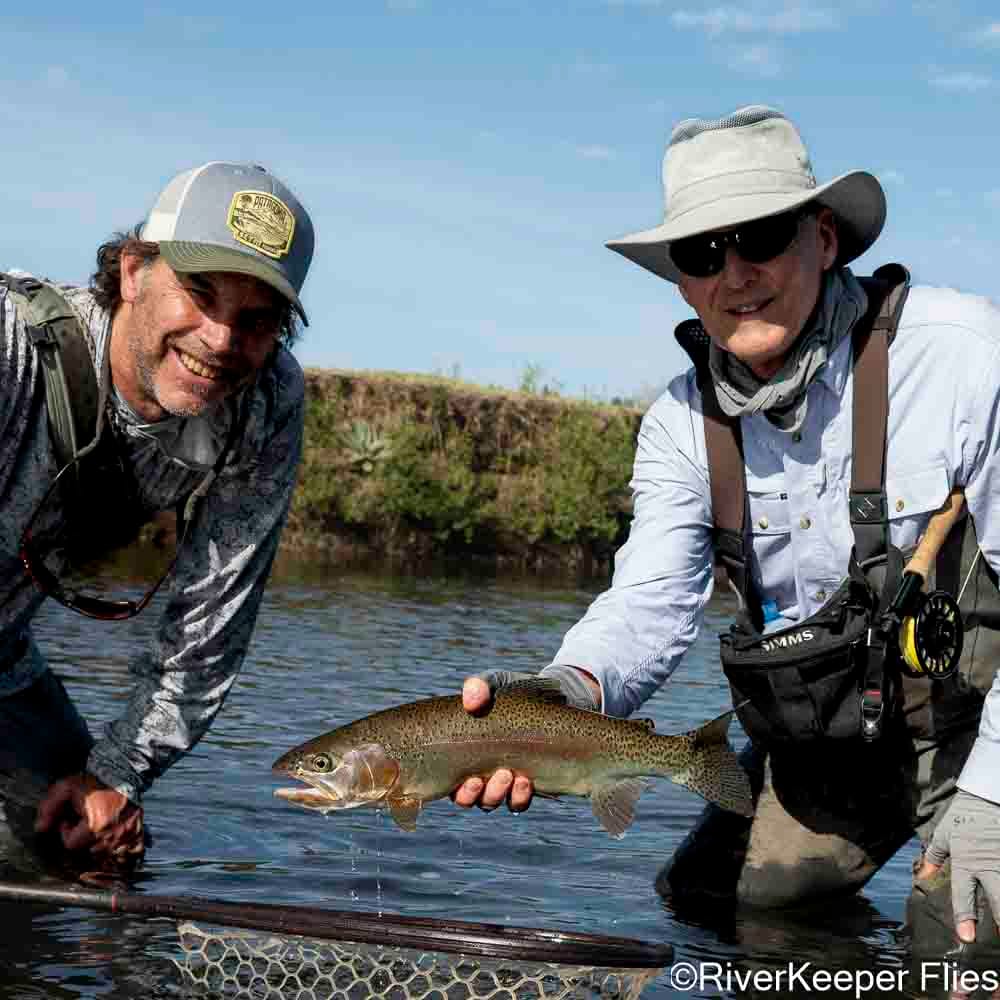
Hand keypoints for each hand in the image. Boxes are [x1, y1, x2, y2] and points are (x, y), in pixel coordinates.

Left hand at [34, 772, 145, 863]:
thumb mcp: (67, 788)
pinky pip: (129, 852)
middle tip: (84, 821)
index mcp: (95, 826)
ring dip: (99, 844)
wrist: (124, 772)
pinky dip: (121, 850)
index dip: (66, 831)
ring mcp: (127, 835)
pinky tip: (115, 838)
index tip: (70, 818)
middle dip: (82, 838)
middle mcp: (113, 834)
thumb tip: (41, 828)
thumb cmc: (96, 781)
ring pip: (106, 853)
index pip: (71, 844)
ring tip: (97, 826)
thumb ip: (49, 808)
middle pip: (87, 851)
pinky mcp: (138, 833)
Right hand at [452, 666, 601, 813]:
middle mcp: (479, 770)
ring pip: (491, 801)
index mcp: (464, 750)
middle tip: (485, 778)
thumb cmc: (514, 690)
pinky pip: (517, 802)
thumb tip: (471, 700)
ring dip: (496, 794)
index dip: (455, 787)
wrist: (553, 698)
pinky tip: (526, 782)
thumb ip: (480, 685)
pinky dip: (518, 797)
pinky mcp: (526, 783)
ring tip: (509, 776)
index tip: (468, 777)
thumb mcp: (496, 682)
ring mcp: (502, 779)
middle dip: (474, 794)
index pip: (449, 779)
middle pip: (467, 798)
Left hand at [917, 790, 999, 943]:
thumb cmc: (962, 818)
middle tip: (999, 937)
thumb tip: (922, 877)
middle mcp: (988, 865)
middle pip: (997, 899)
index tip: (966, 937)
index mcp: (966, 861)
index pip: (964, 893)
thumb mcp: (943, 836)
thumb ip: (934, 858)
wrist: (986, 798)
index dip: (964, 916)